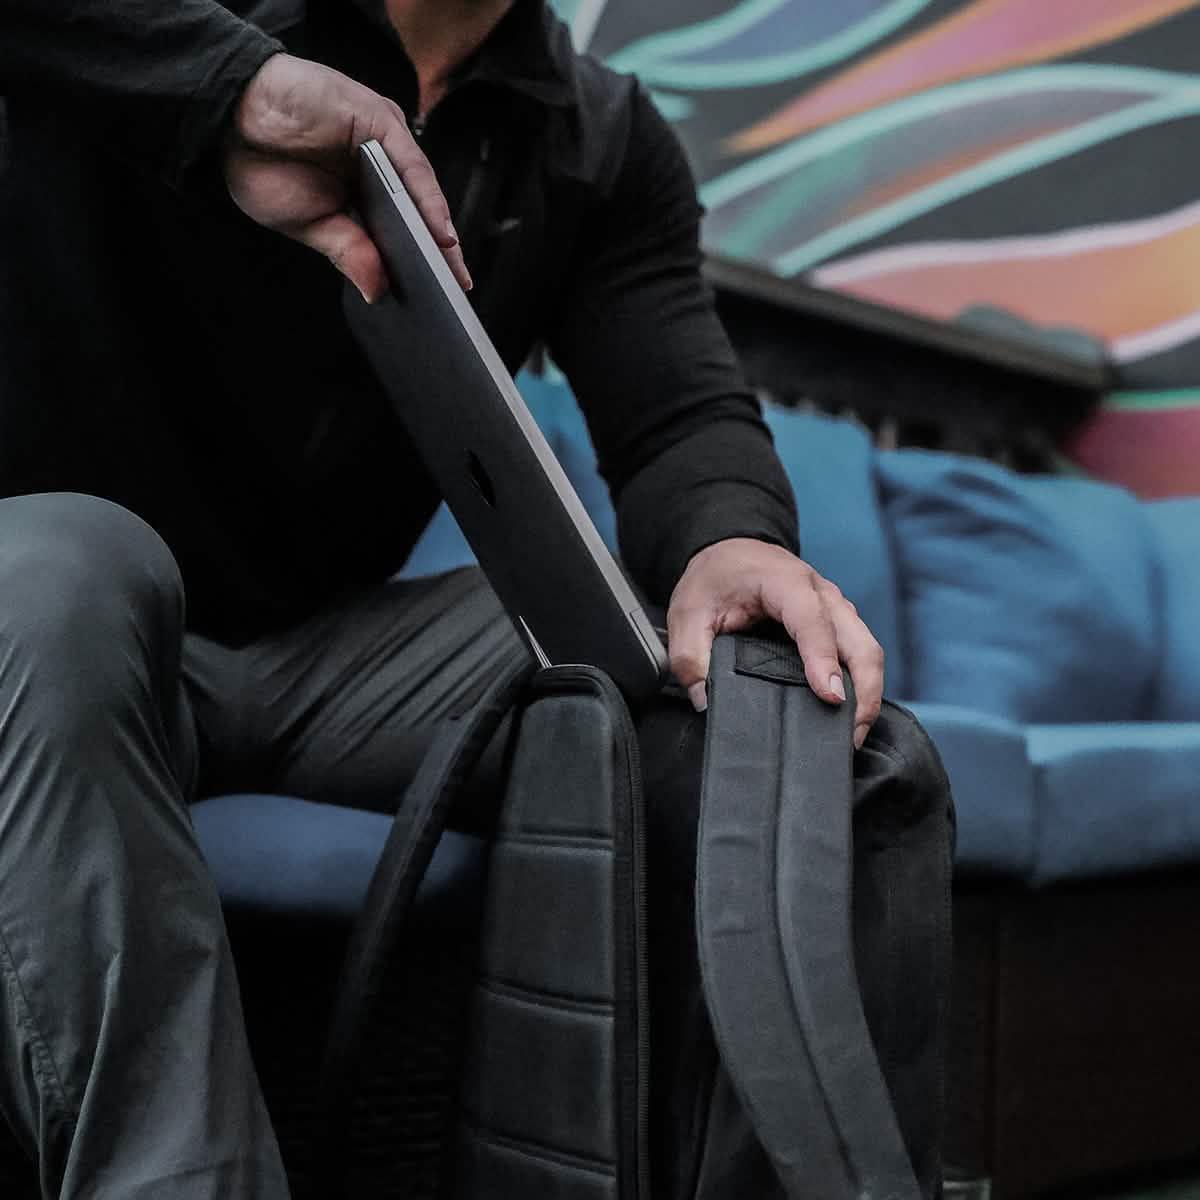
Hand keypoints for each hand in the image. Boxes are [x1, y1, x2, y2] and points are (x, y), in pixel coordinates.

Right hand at [225, 53, 470, 300]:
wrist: (228, 116)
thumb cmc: (261, 165)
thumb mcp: (311, 225)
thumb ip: (351, 253)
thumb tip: (377, 291)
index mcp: (361, 191)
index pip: (402, 230)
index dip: (422, 262)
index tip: (442, 298)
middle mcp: (379, 166)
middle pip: (419, 213)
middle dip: (439, 253)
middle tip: (457, 293)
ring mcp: (383, 143)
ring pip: (422, 193)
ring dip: (438, 235)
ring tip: (451, 273)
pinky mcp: (380, 121)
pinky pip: (412, 167)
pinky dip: (427, 201)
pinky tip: (438, 234)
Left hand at [667, 538, 883, 748]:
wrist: (730, 550)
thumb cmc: (715, 578)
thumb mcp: (687, 613)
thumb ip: (690, 656)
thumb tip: (705, 699)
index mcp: (784, 582)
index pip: (812, 621)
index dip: (823, 659)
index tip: (830, 696)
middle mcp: (821, 592)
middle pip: (859, 640)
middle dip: (864, 690)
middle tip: (850, 735)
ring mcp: (835, 607)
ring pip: (867, 648)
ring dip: (867, 691)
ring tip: (852, 734)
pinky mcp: (837, 622)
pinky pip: (859, 652)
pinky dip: (861, 683)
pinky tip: (847, 713)